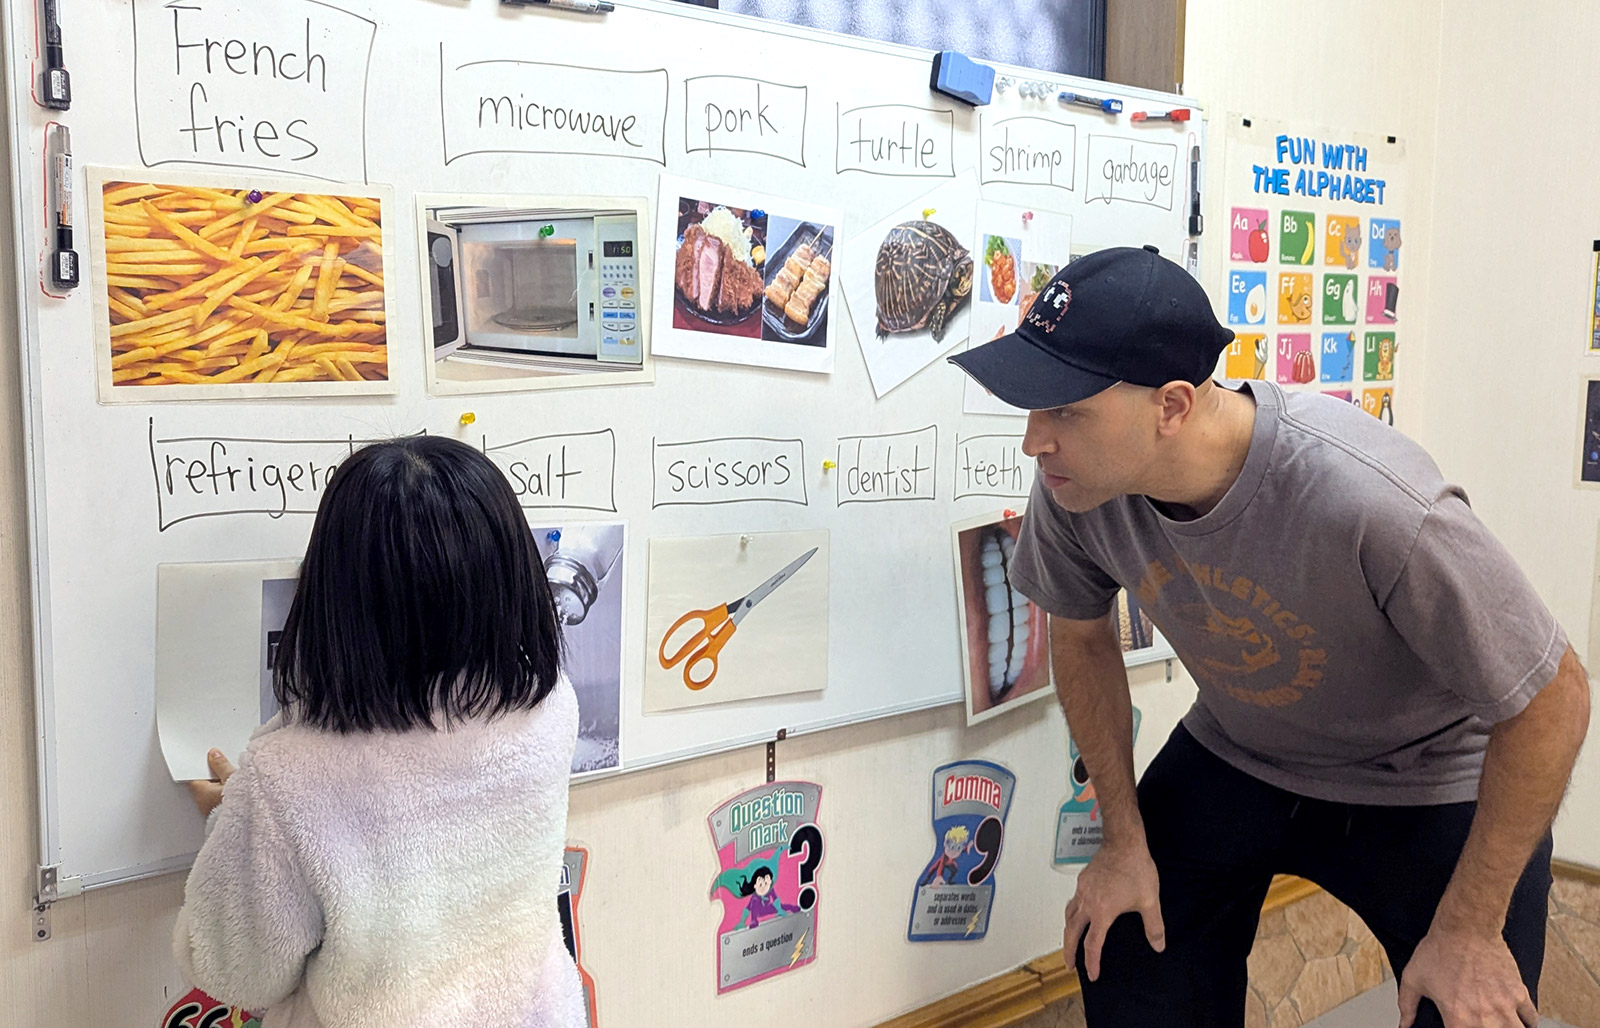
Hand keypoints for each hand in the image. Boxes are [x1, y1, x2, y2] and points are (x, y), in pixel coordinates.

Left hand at [186, 749, 235, 818]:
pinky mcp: (220, 818)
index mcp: (200, 791)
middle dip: (213, 777)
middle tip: (225, 769)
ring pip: (212, 794)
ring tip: (234, 782)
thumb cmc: (239, 802)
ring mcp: (211, 812)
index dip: (203, 766)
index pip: (195, 775)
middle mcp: (202, 804)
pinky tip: (237, 794)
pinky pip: (219, 803)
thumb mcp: (232, 776)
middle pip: (204, 785)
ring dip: (220, 788)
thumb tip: (214, 756)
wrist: (249, 821)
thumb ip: (221, 764)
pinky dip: (225, 797)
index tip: (211, 759)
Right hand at [1063, 841, 1165, 980]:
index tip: (1092, 974)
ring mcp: (1082, 890)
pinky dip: (1073, 912)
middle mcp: (1087, 903)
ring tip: (1070, 940)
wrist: (1123, 842)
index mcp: (1102, 913)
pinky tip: (1080, 911)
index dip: (1092, 962)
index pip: (1092, 944)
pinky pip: (1073, 901)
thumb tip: (1158, 946)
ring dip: (1068, 931)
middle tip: (1070, 966)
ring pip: (1068, 915)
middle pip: (1071, 932)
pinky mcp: (1083, 879)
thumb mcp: (1149, 901)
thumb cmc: (1136, 869)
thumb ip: (1154, 926)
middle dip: (1069, 951)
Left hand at [1398, 925, 1536, 1027]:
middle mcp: (1484, 1018)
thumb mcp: (1413, 978)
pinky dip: (1528, 1023)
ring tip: (1501, 1025)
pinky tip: (1520, 1022)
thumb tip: (1404, 1024)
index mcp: (1457, 1019)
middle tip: (1480, 1023)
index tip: (1457, 1026)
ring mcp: (1505, 1007)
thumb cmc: (1439, 950)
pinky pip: (1531, 1019)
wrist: (1465, 928)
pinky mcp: (1519, 993)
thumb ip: (1407, 1006)